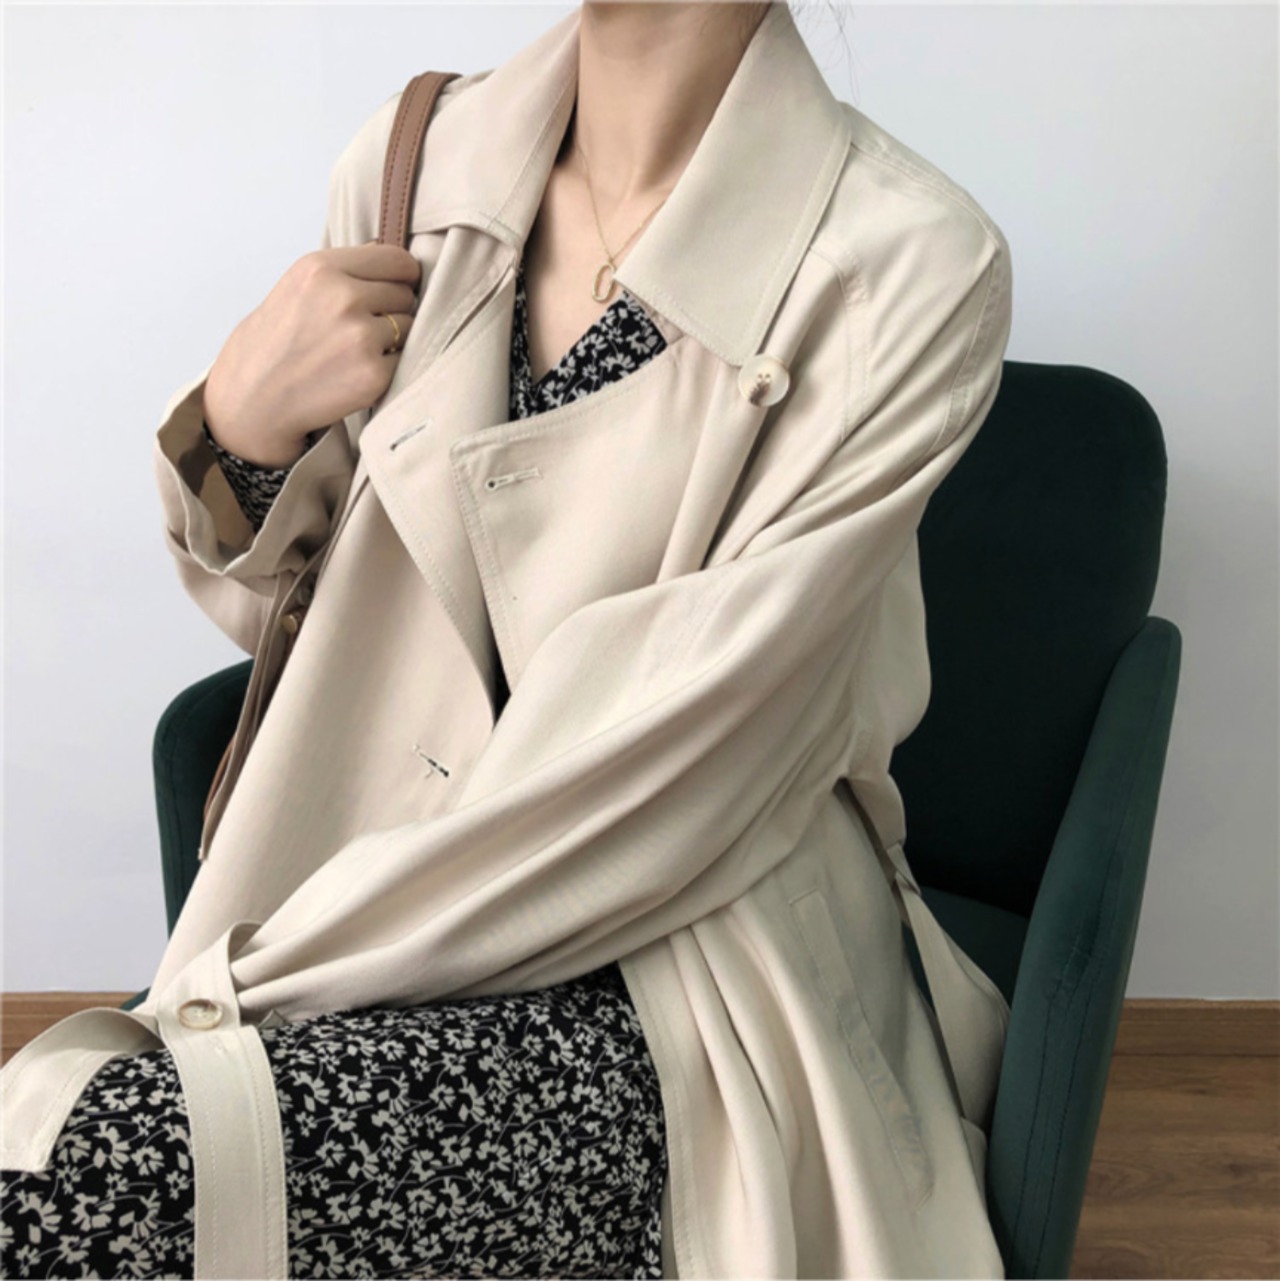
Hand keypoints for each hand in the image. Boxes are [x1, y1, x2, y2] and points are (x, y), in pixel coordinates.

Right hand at [203, 242, 421, 466]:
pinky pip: (404, 361)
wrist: (254, 399)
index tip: (398, 287)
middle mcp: (343, 298)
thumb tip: (392, 259)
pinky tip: (356, 373)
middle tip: (359, 329)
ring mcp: (361, 337)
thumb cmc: (275, 345)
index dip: (402, 276)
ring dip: (392, 340)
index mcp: (322, 269)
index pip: (396, 259)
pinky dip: (389, 368)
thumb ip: (344, 271)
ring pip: (409, 328)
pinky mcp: (374, 374)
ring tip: (353, 352)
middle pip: (405, 295)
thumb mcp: (298, 287)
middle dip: (392, 310)